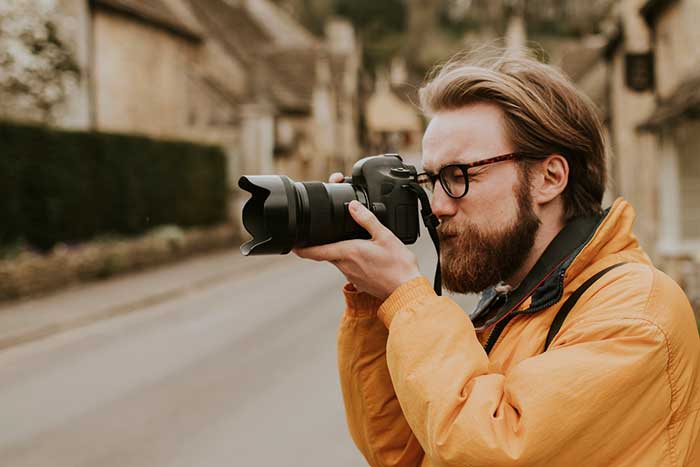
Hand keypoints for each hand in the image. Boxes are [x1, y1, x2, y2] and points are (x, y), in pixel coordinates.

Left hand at [293, 173, 420, 299]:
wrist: (406, 290)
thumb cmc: (398, 266)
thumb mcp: (385, 236)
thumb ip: (367, 219)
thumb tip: (352, 206)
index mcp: (347, 252)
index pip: (314, 251)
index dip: (300, 247)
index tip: (292, 244)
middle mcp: (344, 265)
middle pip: (326, 252)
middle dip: (324, 242)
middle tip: (328, 229)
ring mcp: (350, 275)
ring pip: (338, 259)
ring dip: (340, 250)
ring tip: (352, 239)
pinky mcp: (359, 281)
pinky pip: (349, 266)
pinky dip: (351, 259)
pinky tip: (365, 254)